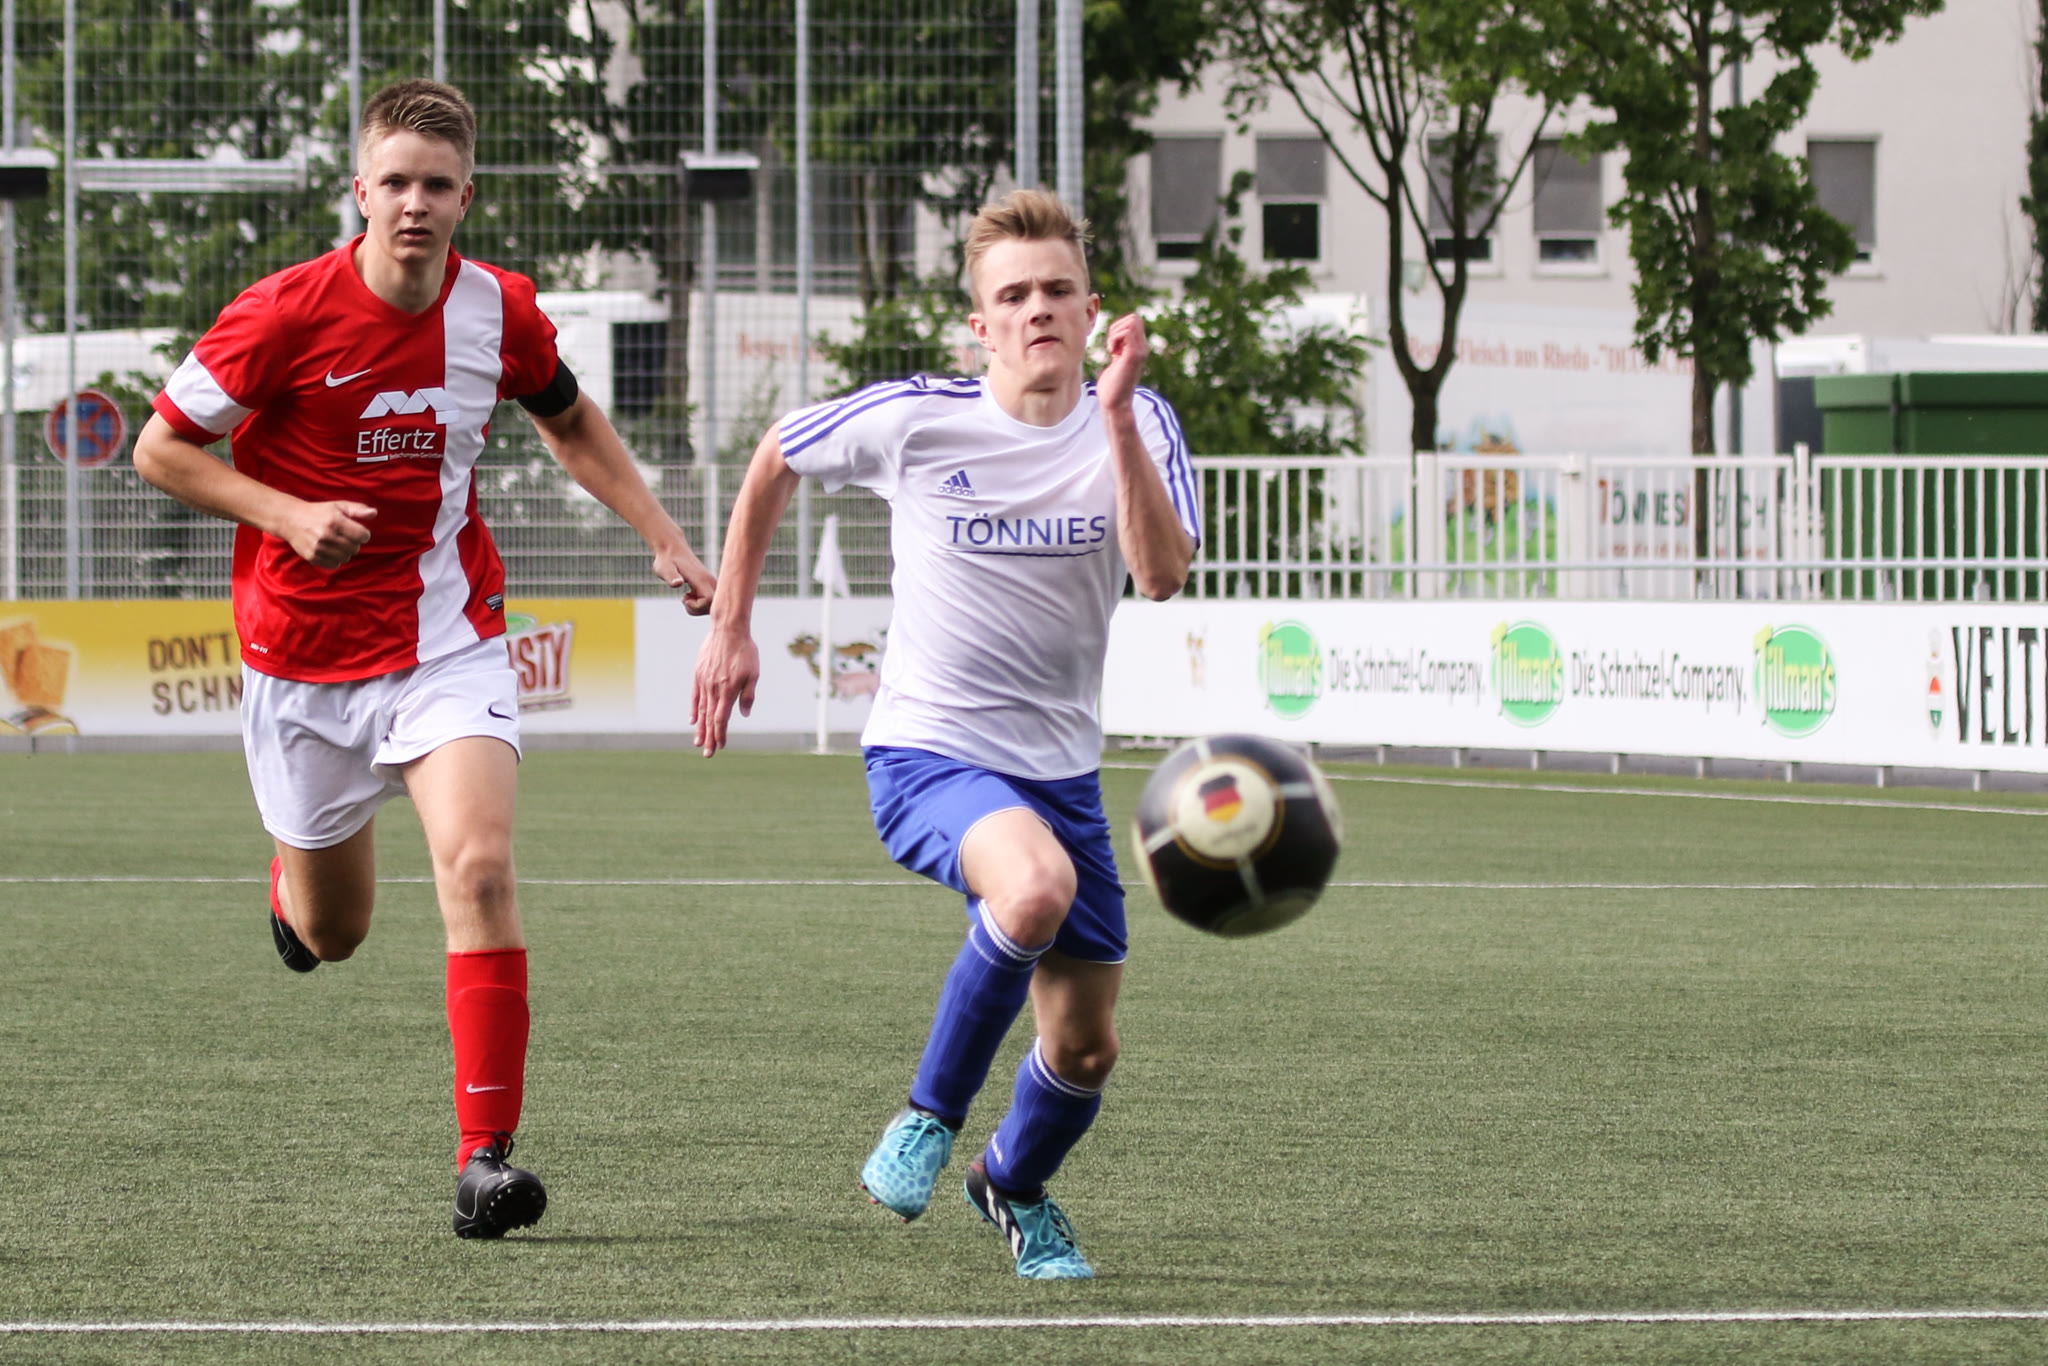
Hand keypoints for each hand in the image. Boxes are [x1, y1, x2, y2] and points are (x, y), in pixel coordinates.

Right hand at [282, 501, 375, 567]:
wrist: (291, 519)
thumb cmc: (319, 512)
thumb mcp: (339, 506)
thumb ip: (358, 509)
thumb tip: (374, 513)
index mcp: (335, 521)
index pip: (363, 536)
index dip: (363, 534)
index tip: (356, 531)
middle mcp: (326, 535)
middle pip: (355, 548)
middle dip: (353, 543)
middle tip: (344, 536)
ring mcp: (318, 548)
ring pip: (346, 557)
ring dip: (345, 551)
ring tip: (336, 542)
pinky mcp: (312, 557)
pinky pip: (334, 564)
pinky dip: (335, 559)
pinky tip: (329, 550)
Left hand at [655, 545, 716, 615]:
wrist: (673, 550)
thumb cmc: (667, 560)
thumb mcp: (664, 569)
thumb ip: (671, 577)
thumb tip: (677, 584)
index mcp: (701, 579)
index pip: (709, 600)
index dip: (697, 606)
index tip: (683, 598)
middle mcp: (710, 581)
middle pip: (714, 605)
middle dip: (698, 609)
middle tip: (684, 599)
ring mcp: (711, 583)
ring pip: (713, 604)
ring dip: (699, 607)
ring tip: (686, 596)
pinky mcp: (709, 584)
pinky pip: (711, 600)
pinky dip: (700, 603)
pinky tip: (690, 595)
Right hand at [691, 623, 759, 756]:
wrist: (728, 629)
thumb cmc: (745, 651)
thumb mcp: (753, 673)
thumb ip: (748, 695)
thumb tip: (744, 714)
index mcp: (727, 690)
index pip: (721, 719)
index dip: (721, 734)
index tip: (721, 746)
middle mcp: (713, 689)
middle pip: (709, 719)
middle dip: (709, 738)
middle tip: (707, 754)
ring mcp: (703, 682)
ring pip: (701, 710)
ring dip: (700, 728)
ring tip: (698, 742)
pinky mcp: (698, 674)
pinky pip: (694, 696)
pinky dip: (694, 710)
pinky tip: (693, 721)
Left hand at [1095, 313, 1148, 413]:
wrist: (1115, 403)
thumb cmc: (1112, 385)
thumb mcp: (1117, 360)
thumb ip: (1119, 347)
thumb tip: (1115, 334)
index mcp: (1139, 348)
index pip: (1134, 320)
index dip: (1119, 327)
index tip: (1112, 344)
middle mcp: (1143, 348)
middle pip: (1134, 318)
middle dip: (1117, 327)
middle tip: (1111, 346)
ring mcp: (1140, 351)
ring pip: (1131, 322)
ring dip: (1115, 333)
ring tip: (1112, 351)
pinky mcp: (1133, 356)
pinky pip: (1127, 333)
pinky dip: (1115, 338)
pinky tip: (1113, 353)